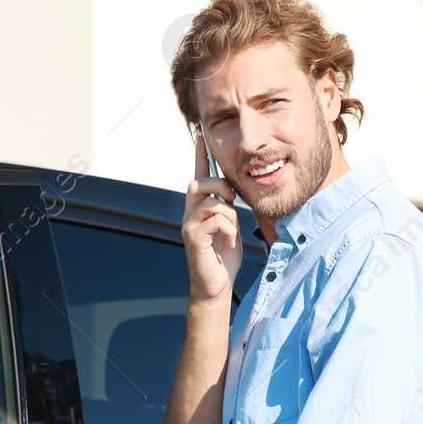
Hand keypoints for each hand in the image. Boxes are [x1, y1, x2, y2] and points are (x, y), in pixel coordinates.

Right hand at [184, 132, 243, 303]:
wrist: (216, 286)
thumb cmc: (224, 257)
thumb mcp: (230, 226)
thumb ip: (227, 208)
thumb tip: (231, 192)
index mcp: (200, 208)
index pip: (198, 176)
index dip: (200, 157)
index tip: (201, 137)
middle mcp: (189, 213)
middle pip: (199, 182)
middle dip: (220, 185)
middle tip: (234, 199)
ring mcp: (188, 224)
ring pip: (211, 201)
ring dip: (229, 215)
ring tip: (232, 231)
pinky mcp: (192, 237)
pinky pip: (215, 219)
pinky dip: (229, 229)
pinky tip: (230, 242)